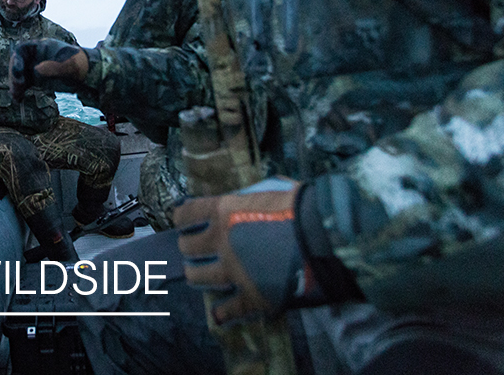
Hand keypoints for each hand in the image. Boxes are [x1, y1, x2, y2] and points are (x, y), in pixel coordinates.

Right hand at [9, 40, 87, 101]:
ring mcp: (35, 67)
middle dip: (15, 74)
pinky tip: (18, 99)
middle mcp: (35, 56)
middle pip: (17, 63)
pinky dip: (19, 90)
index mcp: (41, 47)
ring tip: (17, 96)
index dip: (17, 59)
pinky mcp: (36, 79)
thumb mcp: (69, 65)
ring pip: (19, 74)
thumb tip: (36, 70)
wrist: (86, 74)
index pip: (22, 49)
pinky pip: (24, 83)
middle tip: (18, 85)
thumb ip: (54, 67)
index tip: (18, 71)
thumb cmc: (79, 65)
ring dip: (15, 84)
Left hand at [175, 177, 305, 323]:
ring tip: (197, 275)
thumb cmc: (300, 205)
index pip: (187, 214)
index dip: (181, 218)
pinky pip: (230, 309)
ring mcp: (234, 272)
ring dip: (195, 275)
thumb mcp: (268, 189)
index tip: (181, 221)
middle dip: (188, 247)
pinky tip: (218, 314)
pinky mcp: (252, 296)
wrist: (323, 236)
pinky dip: (222, 312)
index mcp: (223, 212)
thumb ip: (248, 199)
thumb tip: (243, 201)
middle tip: (192, 248)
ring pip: (198, 277)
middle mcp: (221, 242)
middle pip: (188, 247)